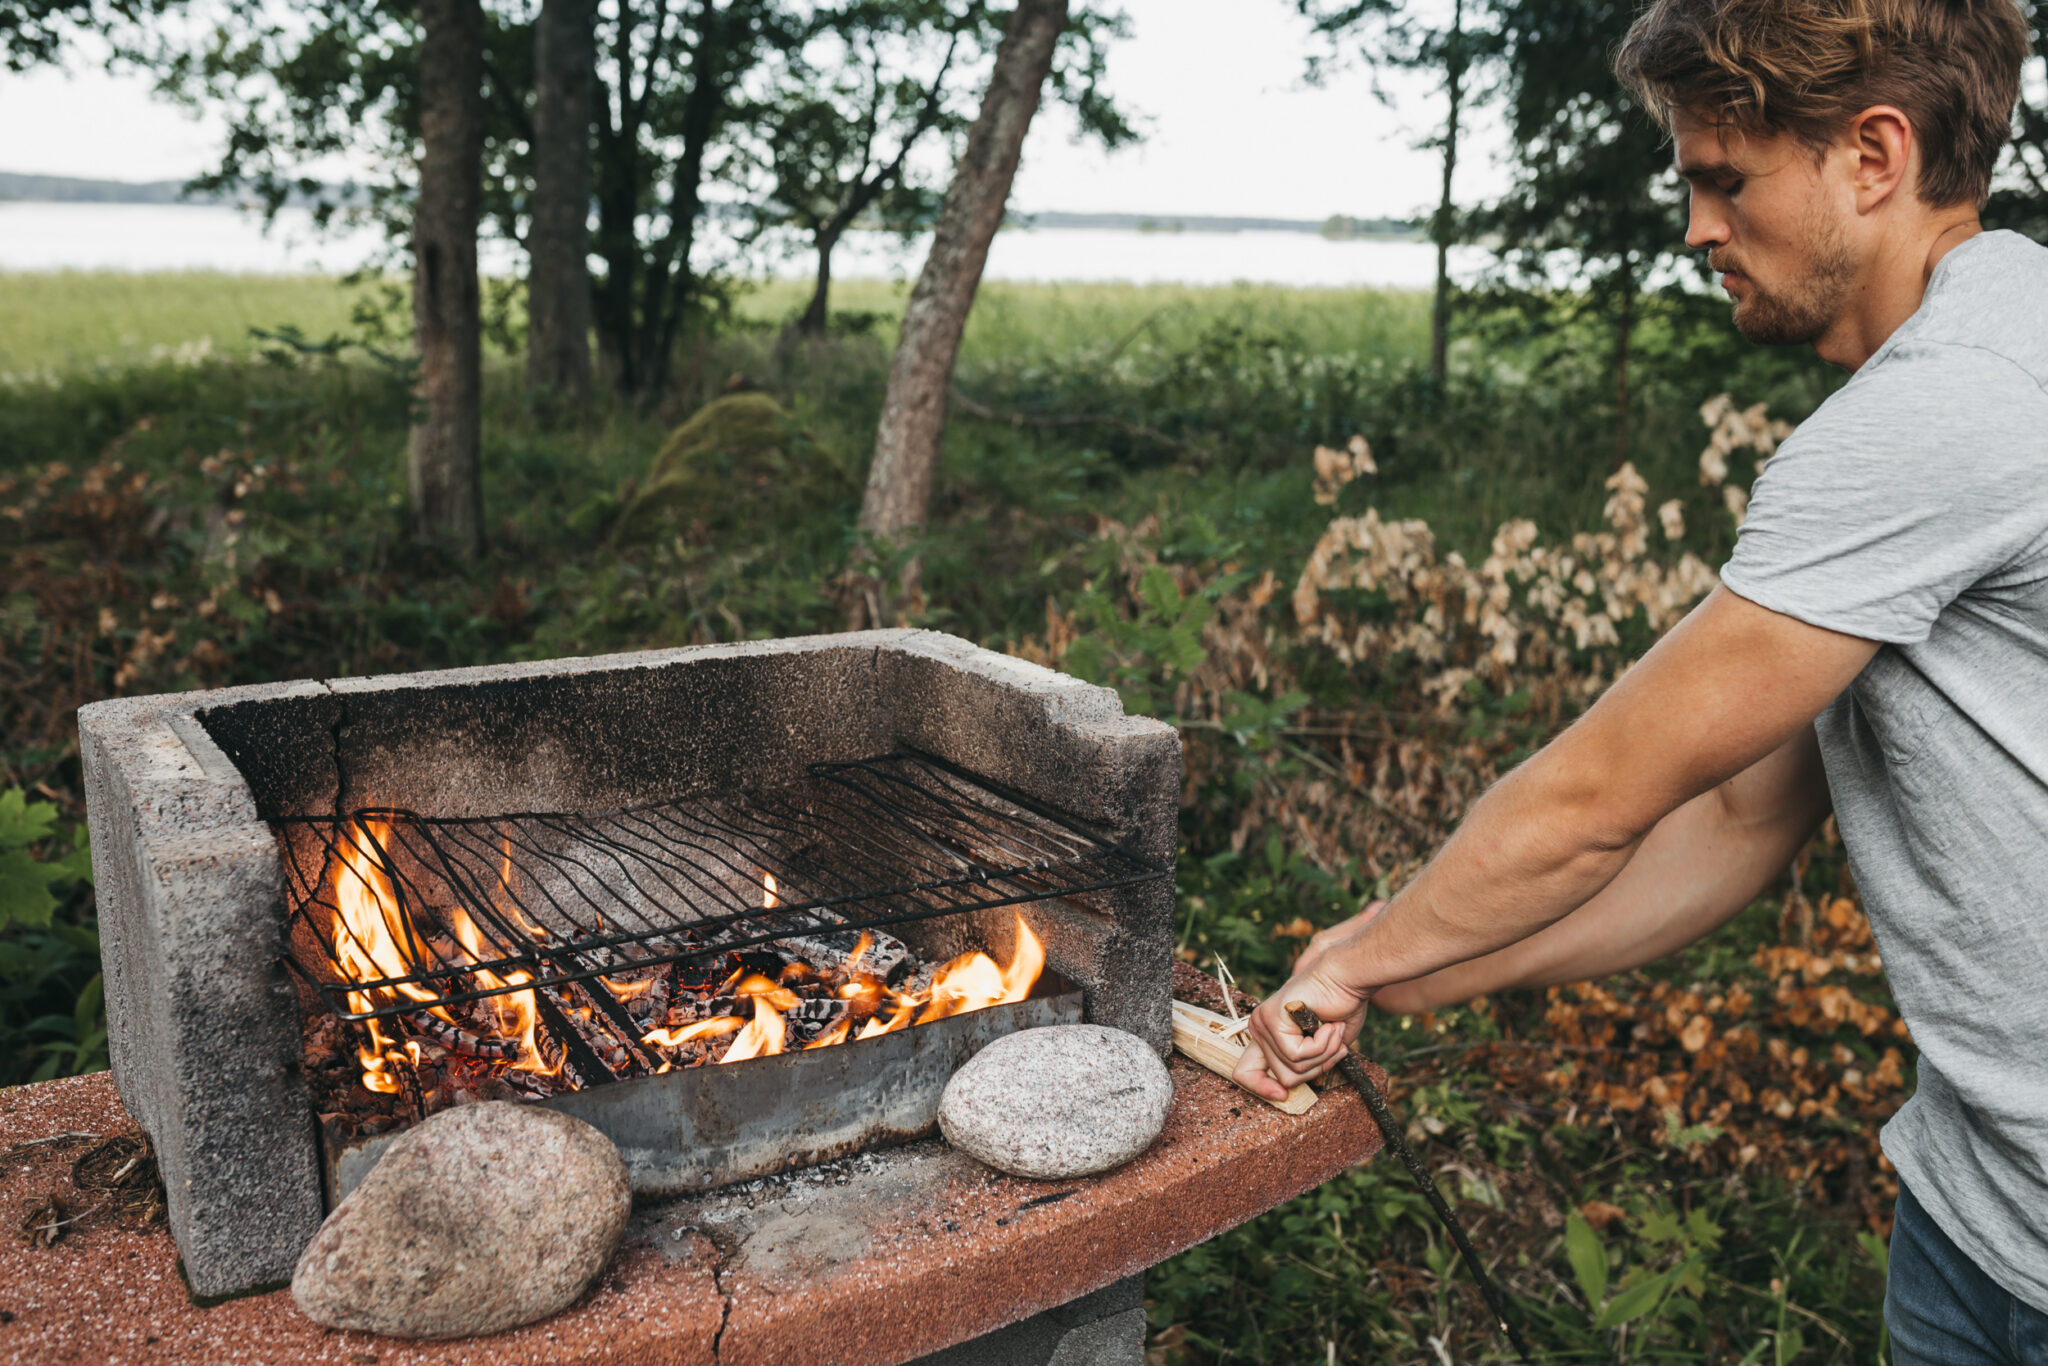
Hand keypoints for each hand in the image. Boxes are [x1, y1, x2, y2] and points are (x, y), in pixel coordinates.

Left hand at [1230, 901, 1383, 1102]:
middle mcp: (1259, 1028)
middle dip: (1318, 1066)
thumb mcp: (1322, 1046)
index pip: (1245, 1073)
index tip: (1283, 1095)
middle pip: (1285, 1078)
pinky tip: (1330, 1025)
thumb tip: (1288, 1089)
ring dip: (1324, 1054)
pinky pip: (1298, 1055)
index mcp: (1267, 1036)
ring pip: (1293, 1069)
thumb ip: (1304, 1066)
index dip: (1262, 1090)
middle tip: (1335, 1042)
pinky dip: (1322, 1045)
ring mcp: (1262, 1022)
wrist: (1347, 977)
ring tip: (1334, 1029)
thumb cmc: (1340, 1007)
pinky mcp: (1271, 1018)